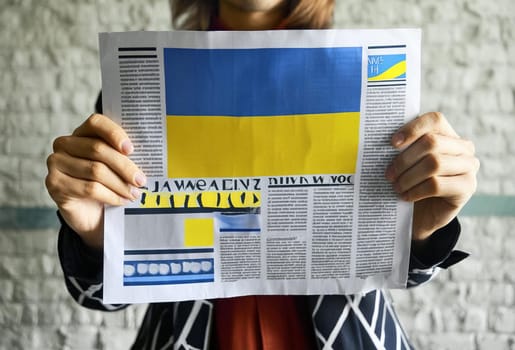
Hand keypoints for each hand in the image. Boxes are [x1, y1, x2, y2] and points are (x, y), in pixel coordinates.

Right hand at [45, 114, 146, 248]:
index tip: (131, 149)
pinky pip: (89, 188)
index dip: (114, 133)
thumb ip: (124, 156)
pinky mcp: (54, 183)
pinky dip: (110, 195)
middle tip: (141, 180)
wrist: (90, 214)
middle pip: (98, 149)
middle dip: (124, 166)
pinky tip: (121, 200)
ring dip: (120, 184)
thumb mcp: (116, 167)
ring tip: (134, 193)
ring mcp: (56, 163)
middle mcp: (64, 144)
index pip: (96, 123)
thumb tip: (147, 154)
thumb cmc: (107, 184)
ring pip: (95, 171)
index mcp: (81, 133)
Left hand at [385, 112, 478, 241]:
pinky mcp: (467, 187)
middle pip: (432, 142)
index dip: (412, 129)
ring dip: (409, 177)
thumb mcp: (406, 163)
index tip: (392, 143)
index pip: (435, 120)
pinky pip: (437, 185)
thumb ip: (402, 148)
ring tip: (396, 187)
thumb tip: (382, 140)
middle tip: (388, 174)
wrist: (421, 214)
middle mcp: (463, 147)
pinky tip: (406, 196)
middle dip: (405, 159)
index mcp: (447, 134)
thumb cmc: (411, 183)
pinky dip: (416, 191)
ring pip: (434, 163)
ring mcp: (469, 166)